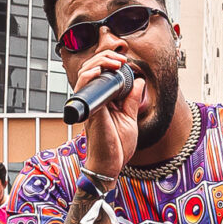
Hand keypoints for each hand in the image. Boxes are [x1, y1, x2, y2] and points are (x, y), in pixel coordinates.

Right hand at [73, 45, 141, 178]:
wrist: (110, 165)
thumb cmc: (116, 146)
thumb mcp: (129, 117)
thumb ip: (132, 99)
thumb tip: (139, 81)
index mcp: (103, 100)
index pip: (100, 73)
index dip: (110, 61)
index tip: (124, 61)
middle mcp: (94, 101)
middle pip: (91, 69)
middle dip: (105, 57)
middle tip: (121, 58)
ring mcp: (90, 106)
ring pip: (85, 75)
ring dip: (98, 62)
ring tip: (113, 62)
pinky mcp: (90, 112)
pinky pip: (83, 90)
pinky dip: (89, 77)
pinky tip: (99, 70)